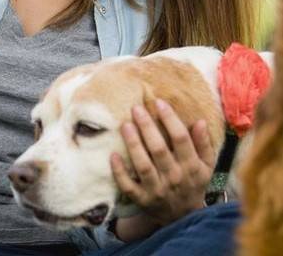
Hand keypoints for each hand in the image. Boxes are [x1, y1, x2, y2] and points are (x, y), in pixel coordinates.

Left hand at [110, 99, 213, 226]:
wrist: (183, 217)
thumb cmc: (193, 182)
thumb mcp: (206, 165)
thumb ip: (204, 143)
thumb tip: (200, 121)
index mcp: (191, 166)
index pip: (181, 139)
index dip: (170, 119)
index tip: (159, 102)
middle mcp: (174, 177)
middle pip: (159, 149)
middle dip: (147, 127)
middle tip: (136, 108)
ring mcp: (157, 190)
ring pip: (143, 166)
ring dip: (133, 145)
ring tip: (125, 125)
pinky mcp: (142, 200)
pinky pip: (128, 186)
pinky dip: (120, 172)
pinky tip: (113, 155)